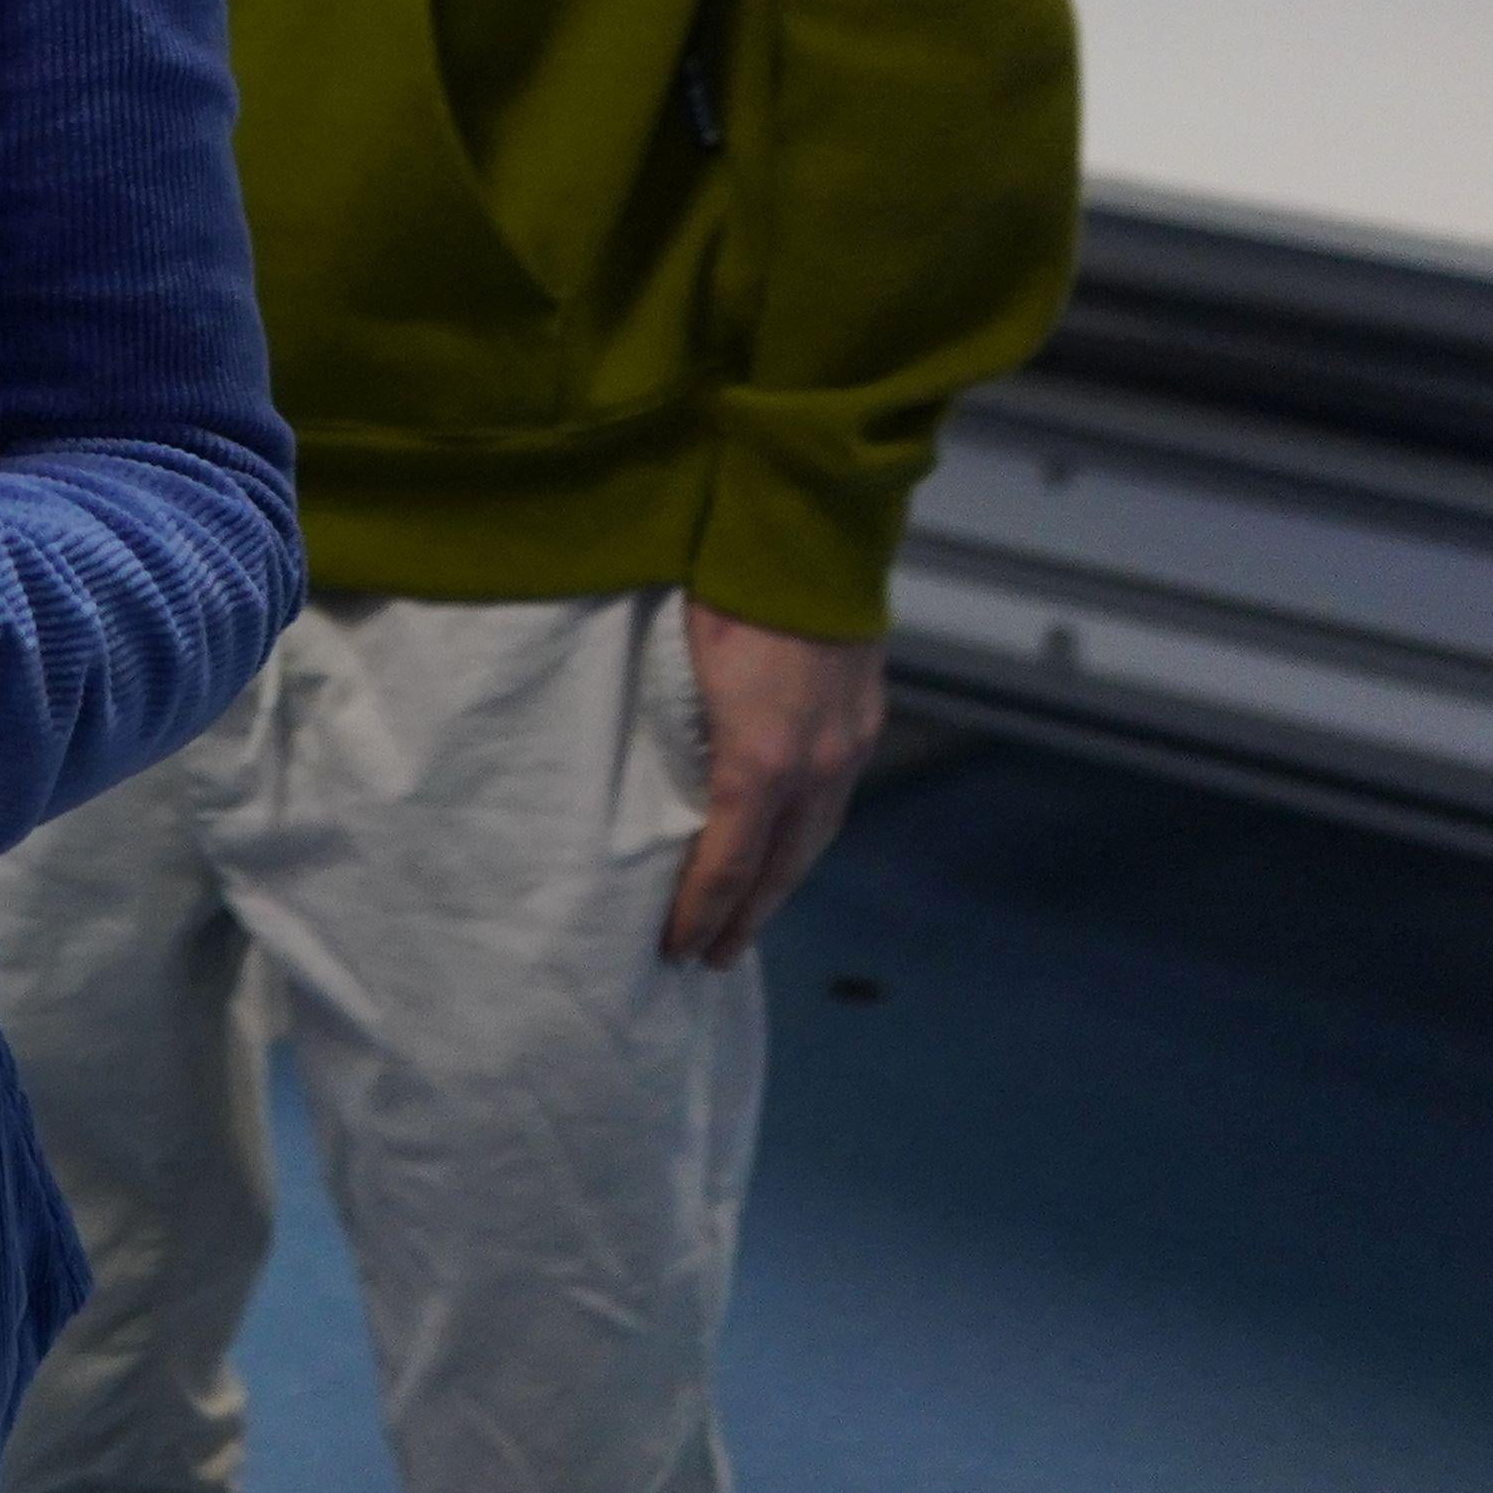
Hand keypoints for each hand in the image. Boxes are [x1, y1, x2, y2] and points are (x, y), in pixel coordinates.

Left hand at [663, 599, 882, 966]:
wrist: (804, 534)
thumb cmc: (716, 589)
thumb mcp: (672, 662)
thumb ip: (664, 730)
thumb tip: (630, 782)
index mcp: (759, 759)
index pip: (727, 861)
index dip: (701, 911)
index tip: (674, 948)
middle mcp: (814, 765)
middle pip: (779, 867)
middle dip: (744, 918)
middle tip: (710, 959)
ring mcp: (847, 744)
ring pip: (814, 839)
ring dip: (780, 885)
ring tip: (746, 919)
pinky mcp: (862, 719)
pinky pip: (834, 801)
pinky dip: (806, 838)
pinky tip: (786, 848)